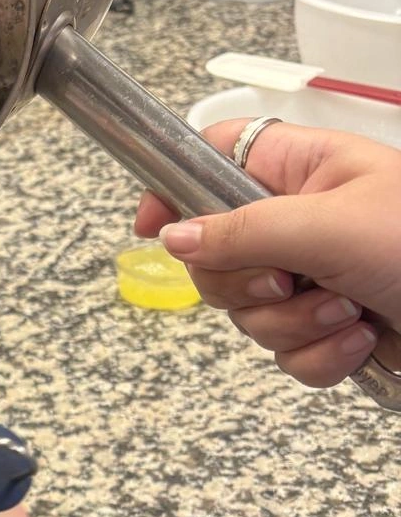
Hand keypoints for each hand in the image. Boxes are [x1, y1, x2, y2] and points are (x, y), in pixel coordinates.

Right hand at [135, 121, 400, 388]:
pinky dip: (322, 357)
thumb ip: (241, 231)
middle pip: (215, 255)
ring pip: (249, 315)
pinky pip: (286, 356)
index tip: (152, 228)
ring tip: (348, 310)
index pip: (212, 159)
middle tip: (290, 279)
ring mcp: (314, 280)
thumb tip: (171, 237)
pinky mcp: (330, 332)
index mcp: (301, 170)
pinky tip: (364, 340)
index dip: (175, 190)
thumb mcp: (328, 225)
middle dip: (248, 285)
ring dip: (296, 326)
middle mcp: (300, 223)